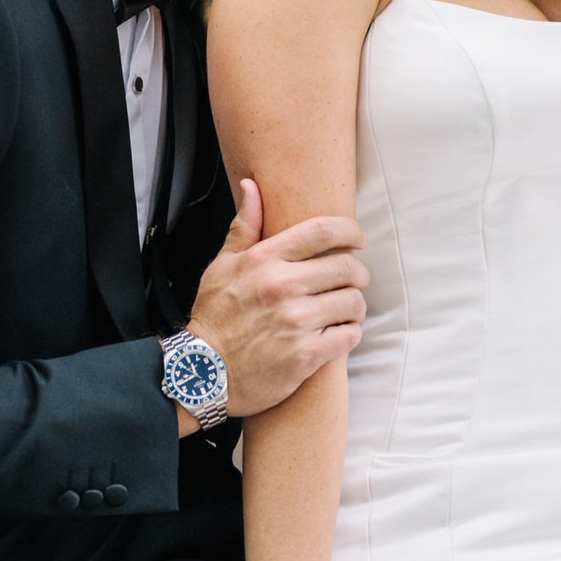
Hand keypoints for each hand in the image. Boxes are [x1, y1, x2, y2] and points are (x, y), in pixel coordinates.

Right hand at [189, 180, 366, 418]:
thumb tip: (251, 186)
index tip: (358, 238)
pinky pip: (349, 335)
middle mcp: (282, 287)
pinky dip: (349, 333)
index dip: (350, 231)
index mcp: (265, 260)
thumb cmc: (214, 318)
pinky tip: (339, 332)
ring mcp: (296, 322)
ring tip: (345, 308)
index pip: (323, 231)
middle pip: (346, 267)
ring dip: (355, 305)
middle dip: (357, 273)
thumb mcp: (222, 266)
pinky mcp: (305, 355)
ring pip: (352, 302)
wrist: (202, 374)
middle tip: (353, 279)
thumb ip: (244, 227)